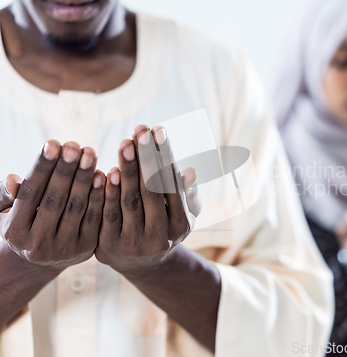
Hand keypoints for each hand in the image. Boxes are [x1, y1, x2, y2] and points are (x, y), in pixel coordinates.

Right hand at [0, 141, 104, 270]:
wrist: (46, 258)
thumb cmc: (26, 223)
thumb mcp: (7, 212)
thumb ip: (9, 195)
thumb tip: (13, 179)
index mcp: (14, 233)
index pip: (30, 193)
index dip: (42, 168)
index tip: (52, 144)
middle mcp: (37, 244)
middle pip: (54, 199)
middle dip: (66, 170)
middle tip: (74, 145)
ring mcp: (63, 249)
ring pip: (76, 207)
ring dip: (84, 178)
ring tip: (89, 153)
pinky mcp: (86, 248)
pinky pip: (94, 217)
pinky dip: (98, 195)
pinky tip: (102, 174)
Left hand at [95, 125, 201, 273]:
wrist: (140, 263)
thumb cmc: (165, 226)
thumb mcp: (182, 213)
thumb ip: (186, 193)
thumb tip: (190, 172)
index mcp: (180, 227)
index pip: (173, 186)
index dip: (165, 157)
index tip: (159, 131)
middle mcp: (159, 238)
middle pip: (152, 191)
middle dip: (146, 158)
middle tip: (142, 130)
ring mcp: (133, 244)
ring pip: (130, 201)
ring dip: (127, 169)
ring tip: (126, 142)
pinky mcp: (107, 247)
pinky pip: (107, 213)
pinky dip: (108, 191)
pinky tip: (109, 169)